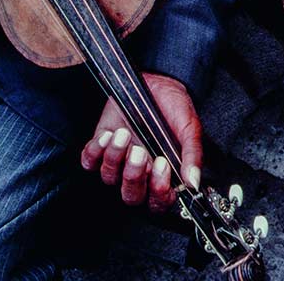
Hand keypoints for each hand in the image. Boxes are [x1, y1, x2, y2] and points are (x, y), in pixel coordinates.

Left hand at [80, 72, 202, 212]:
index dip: (158, 193)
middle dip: (133, 177)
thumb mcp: (189, 128)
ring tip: (124, 134)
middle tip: (140, 152)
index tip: (162, 168)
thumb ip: (192, 155)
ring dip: (115, 158)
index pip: (158, 202)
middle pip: (131, 196)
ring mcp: (119, 160)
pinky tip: (108, 135)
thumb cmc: (174, 106)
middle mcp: (140, 172)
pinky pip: (89, 161)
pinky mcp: (102, 145)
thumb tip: (193, 181)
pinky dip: (96, 151)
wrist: (157, 81)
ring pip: (109, 178)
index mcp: (163, 174)